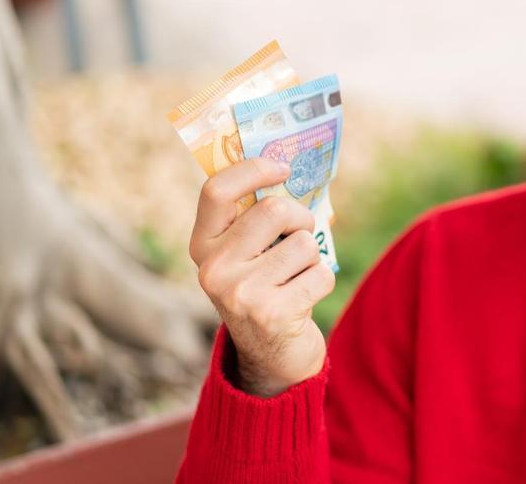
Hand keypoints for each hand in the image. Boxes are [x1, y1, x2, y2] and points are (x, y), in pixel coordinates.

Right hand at [188, 157, 334, 396]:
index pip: (217, 190)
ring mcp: (240, 293)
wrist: (273, 358)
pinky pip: (321, 273)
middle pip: (274, 210)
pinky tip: (303, 300)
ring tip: (296, 278)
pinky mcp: (272, 314)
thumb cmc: (268, 289)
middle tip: (301, 237)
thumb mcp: (249, 254)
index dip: (254, 170)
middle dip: (301, 219)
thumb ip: (258, 218)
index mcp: (203, 246)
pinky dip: (322, 282)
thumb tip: (290, 169)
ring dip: (313, 258)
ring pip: (305, 243)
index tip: (283, 167)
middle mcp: (213, 269)